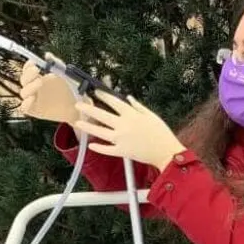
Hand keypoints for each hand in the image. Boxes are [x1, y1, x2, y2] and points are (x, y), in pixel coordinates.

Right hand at [18, 58, 88, 123]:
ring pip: (23, 93)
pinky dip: (26, 103)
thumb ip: (58, 64)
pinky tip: (32, 98)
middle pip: (24, 80)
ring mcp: (33, 100)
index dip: (28, 66)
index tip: (33, 62)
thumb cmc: (71, 90)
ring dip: (29, 87)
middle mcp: (34, 88)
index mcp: (39, 78)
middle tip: (37, 70)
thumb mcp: (66, 75)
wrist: (78, 107)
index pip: (27, 71)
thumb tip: (48, 55)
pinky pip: (25, 108)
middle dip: (28, 74)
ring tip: (40, 82)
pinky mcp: (34, 111)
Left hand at [72, 90, 186, 170]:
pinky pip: (107, 149)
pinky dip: (98, 147)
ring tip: (77, 123)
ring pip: (100, 132)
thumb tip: (128, 97)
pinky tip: (90, 144)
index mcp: (132, 115)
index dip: (103, 95)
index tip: (95, 91)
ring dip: (87, 127)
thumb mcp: (151, 115)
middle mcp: (124, 125)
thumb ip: (138, 106)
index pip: (114, 102)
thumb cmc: (161, 133)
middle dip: (88, 109)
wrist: (166, 152)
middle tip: (78, 105)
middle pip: (102, 115)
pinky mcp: (122, 151)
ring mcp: (121, 139)